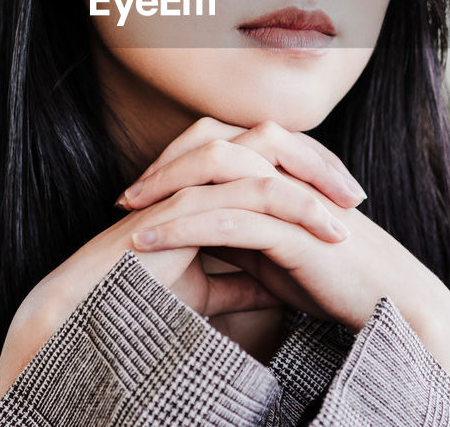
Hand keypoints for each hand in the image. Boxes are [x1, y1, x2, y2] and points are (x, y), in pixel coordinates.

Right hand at [0, 117, 363, 421]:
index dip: (309, 171)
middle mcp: (199, 173)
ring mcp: (191, 182)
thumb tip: (281, 290)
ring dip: (314, 180)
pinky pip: (251, 193)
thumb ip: (245, 283)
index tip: (346, 201)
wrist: (94, 310)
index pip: (267, 156)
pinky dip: (295, 208)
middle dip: (319, 161)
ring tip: (350, 213)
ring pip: (265, 156)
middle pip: (272, 139)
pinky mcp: (186, 204)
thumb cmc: (141, 296)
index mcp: (206, 182)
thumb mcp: (210, 291)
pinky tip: (327, 231)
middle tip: (356, 194)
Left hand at [125, 120, 449, 425]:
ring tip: (125, 215)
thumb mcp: (279, 250)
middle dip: (165, 167)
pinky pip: (226, 218)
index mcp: (287, 169)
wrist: (392, 304)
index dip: (179, 160)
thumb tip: (201, 231)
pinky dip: (181, 227)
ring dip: (165, 192)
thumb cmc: (339, 279)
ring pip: (217, 175)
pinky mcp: (293, 229)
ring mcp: (292, 196)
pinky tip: (147, 242)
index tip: (142, 191)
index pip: (222, 143)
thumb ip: (245, 231)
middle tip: (124, 196)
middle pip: (214, 144)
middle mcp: (289, 172)